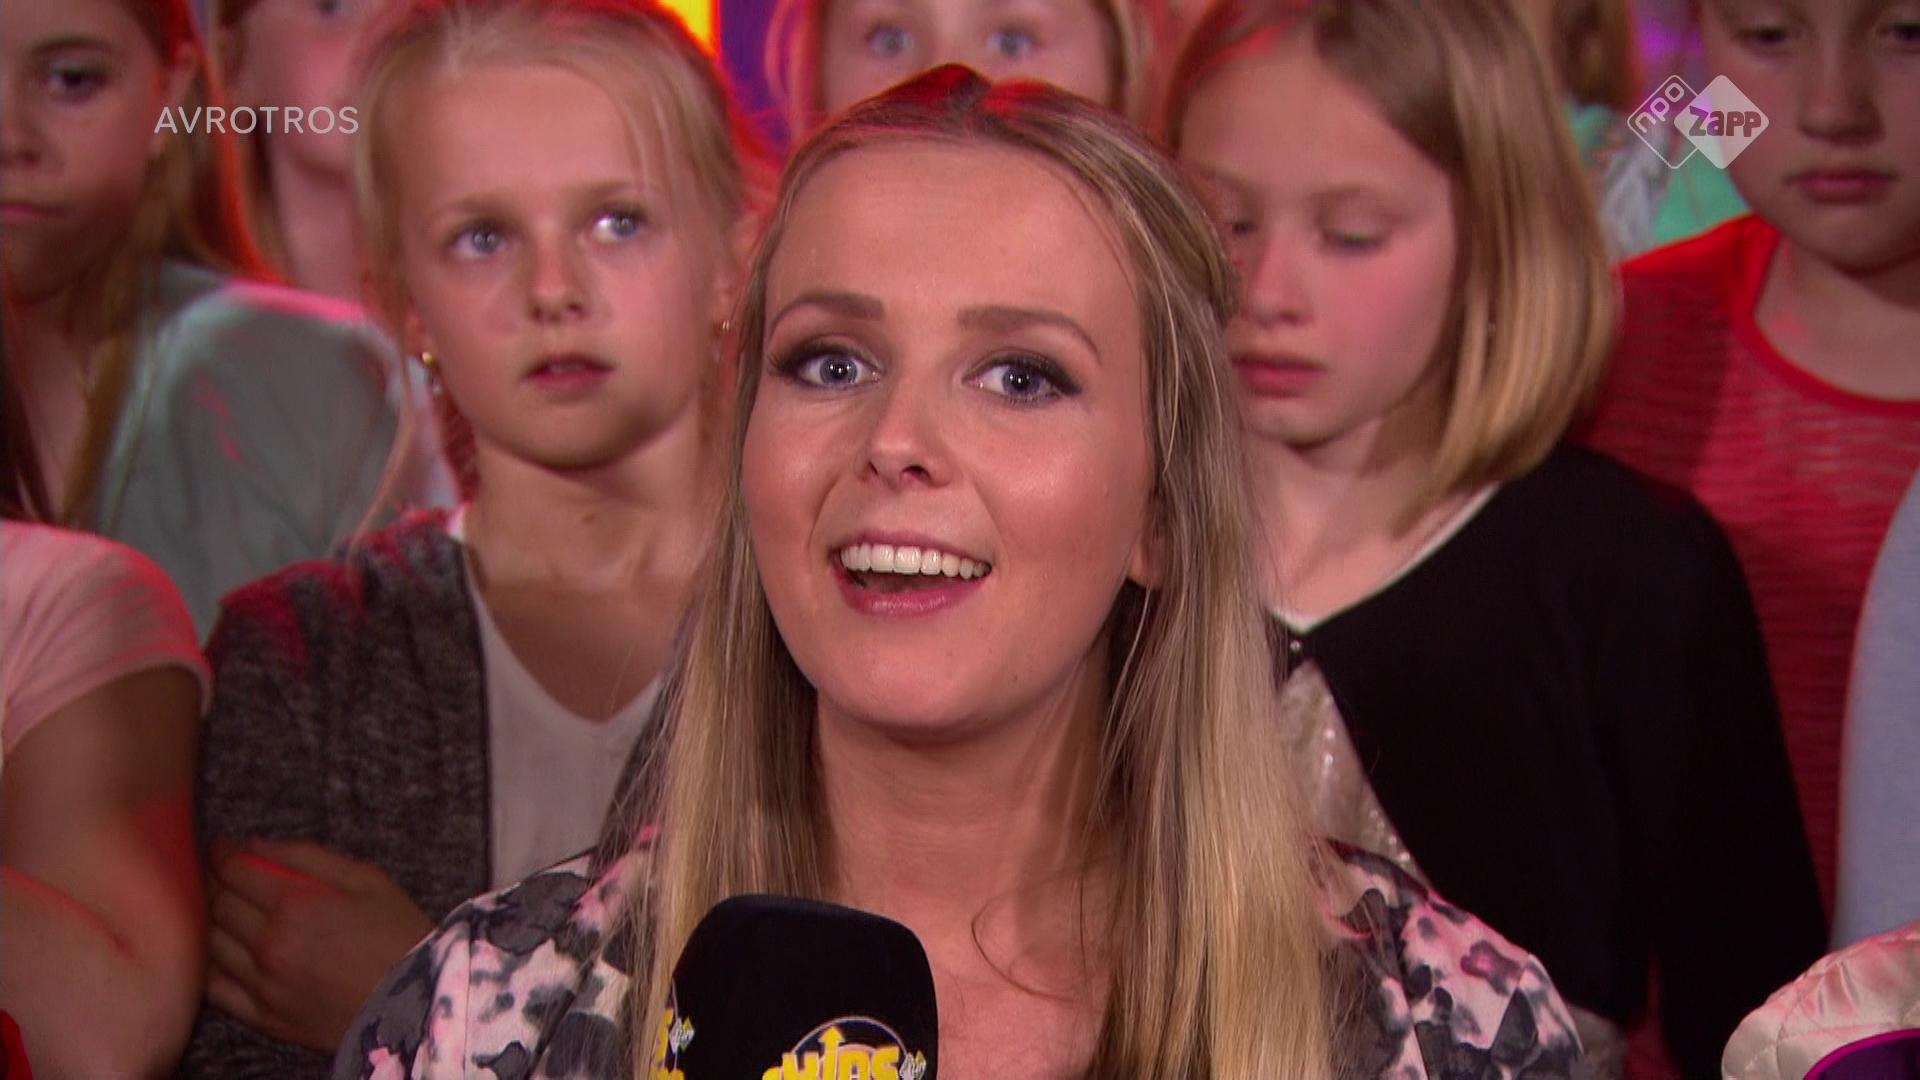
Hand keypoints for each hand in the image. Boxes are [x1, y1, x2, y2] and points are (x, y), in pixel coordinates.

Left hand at [206, 839, 434, 1051]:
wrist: (415, 1004)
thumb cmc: (398, 935)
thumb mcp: (367, 879)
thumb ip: (309, 856)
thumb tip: (258, 845)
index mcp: (296, 904)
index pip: (235, 870)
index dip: (222, 853)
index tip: (221, 847)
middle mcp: (271, 943)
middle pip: (217, 904)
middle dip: (213, 882)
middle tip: (219, 874)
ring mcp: (263, 983)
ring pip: (211, 944)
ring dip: (208, 921)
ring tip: (220, 909)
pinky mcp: (264, 1016)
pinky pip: (215, 989)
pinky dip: (208, 966)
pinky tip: (218, 953)